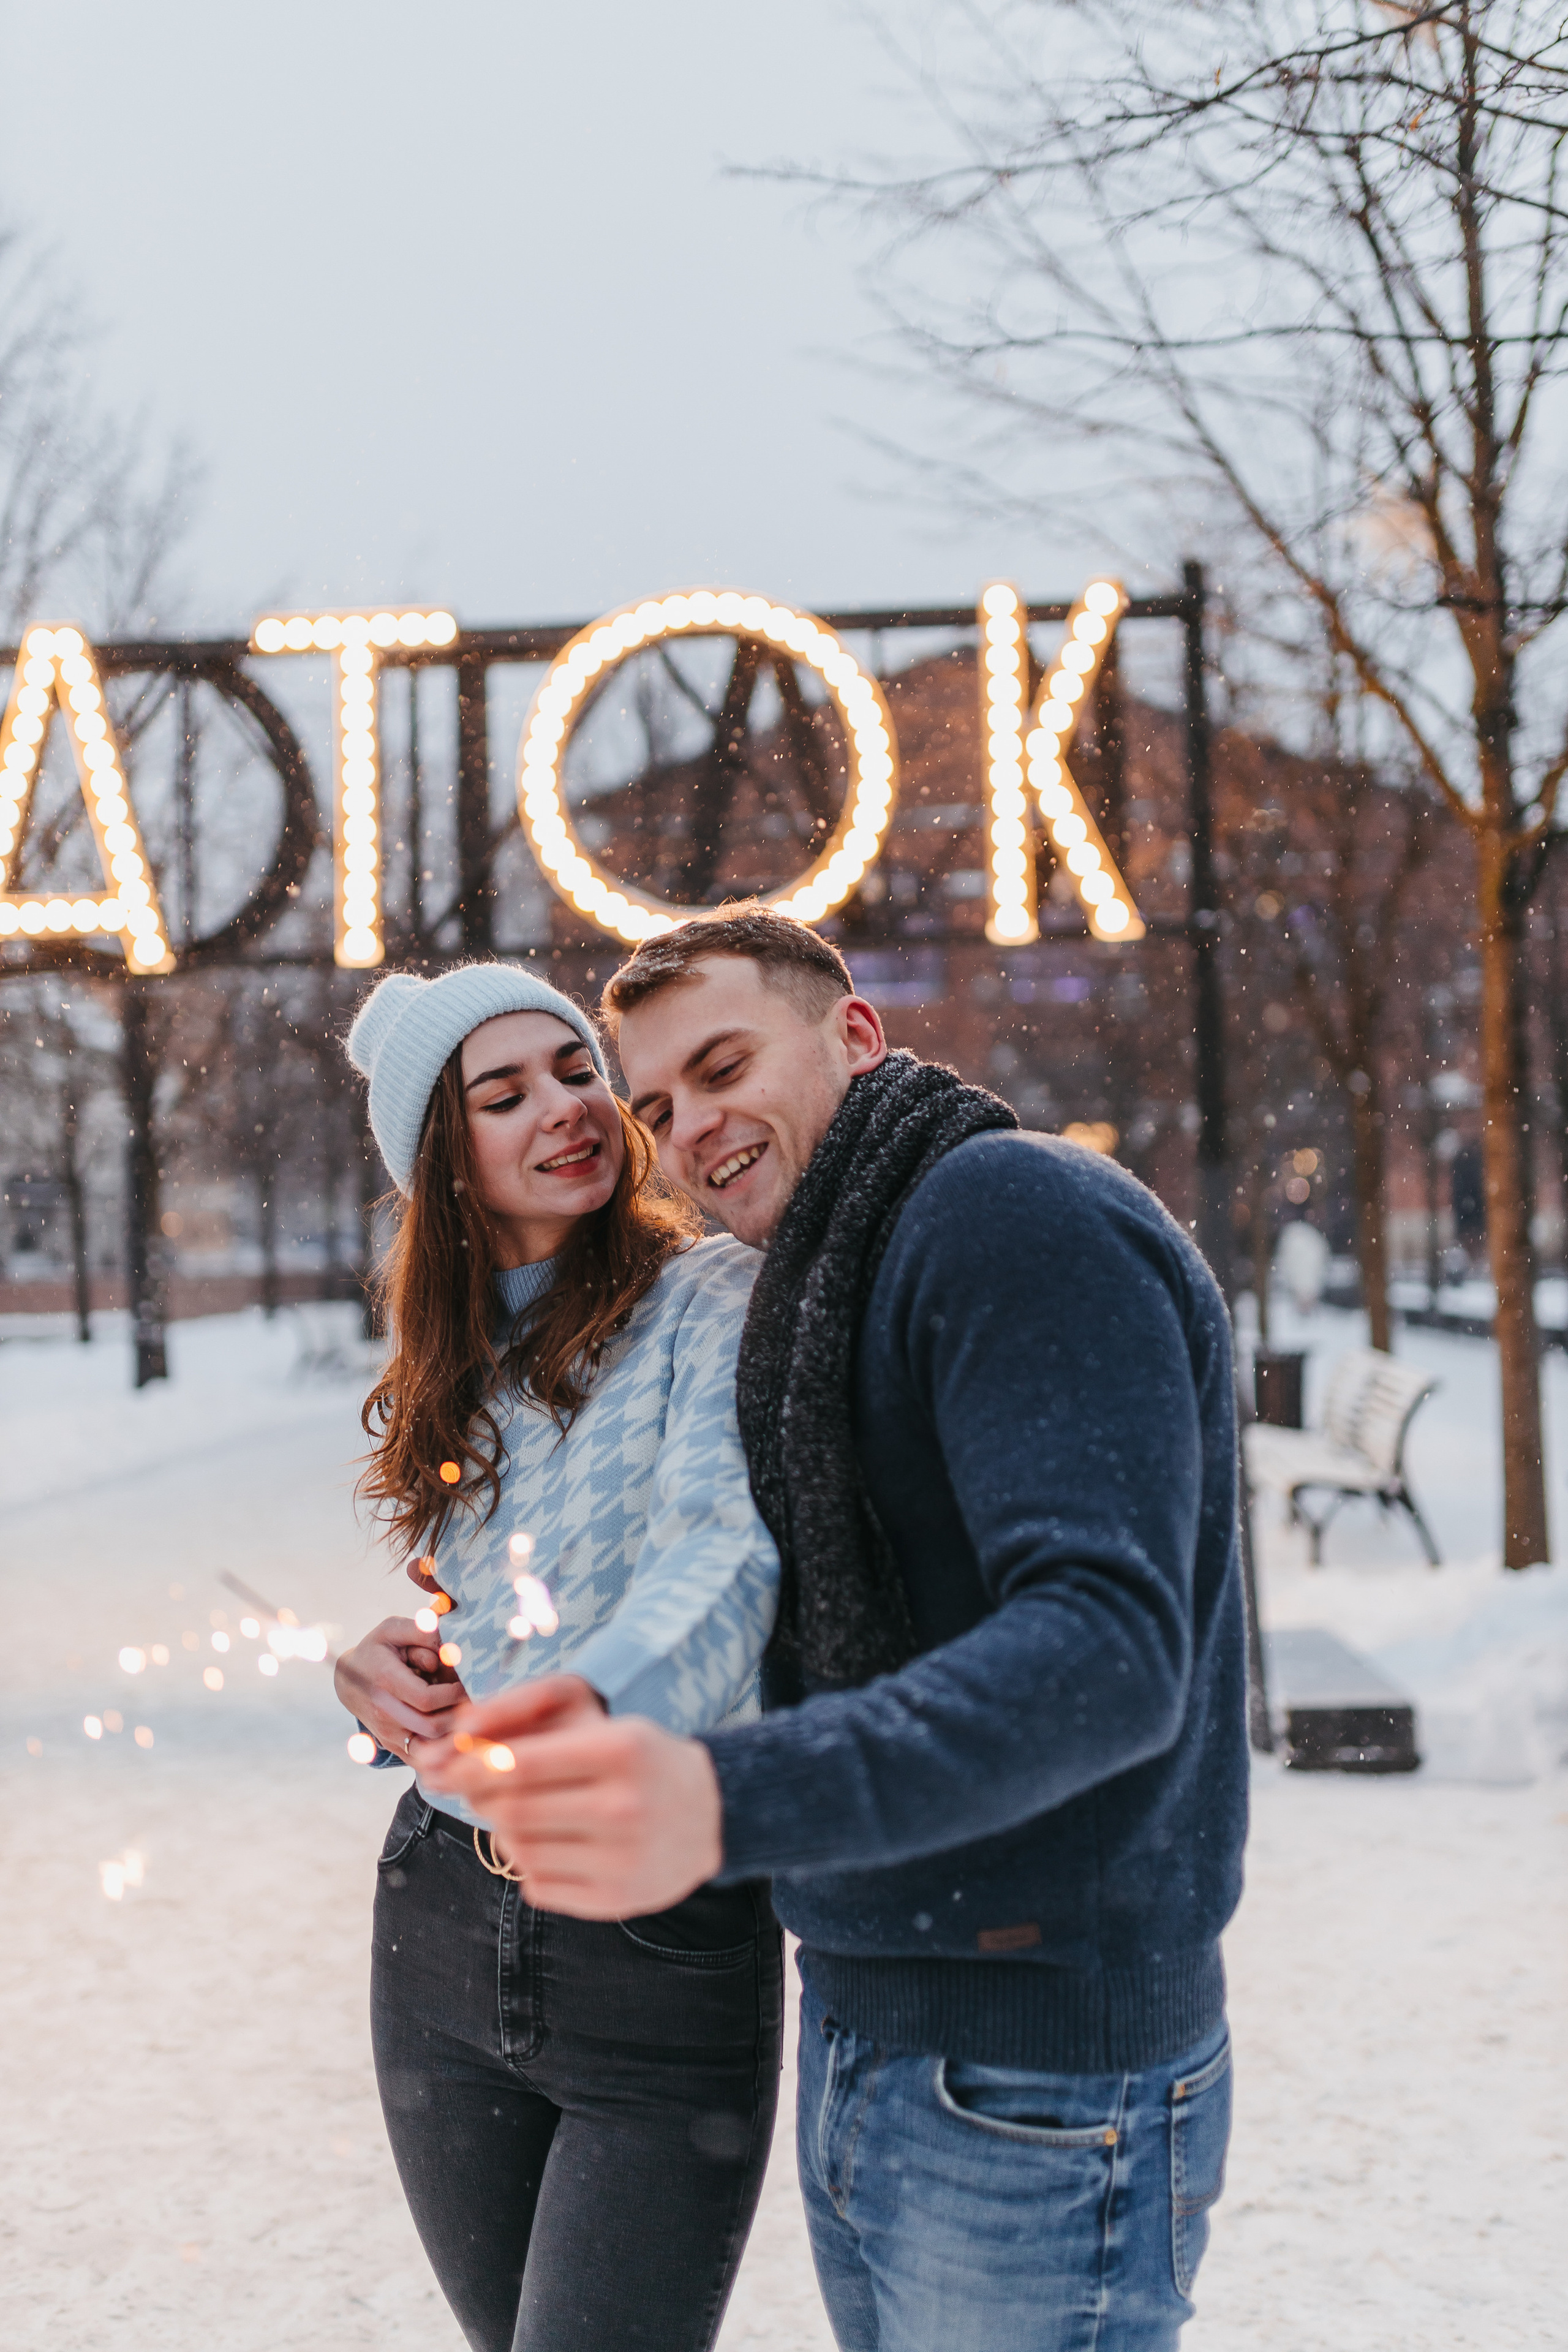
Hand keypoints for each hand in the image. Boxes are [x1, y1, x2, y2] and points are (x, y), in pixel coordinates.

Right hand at [333, 1616, 471, 1762]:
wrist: (348, 1681)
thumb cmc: (377, 1650)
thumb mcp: (393, 1629)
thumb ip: (421, 1631)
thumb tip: (448, 1648)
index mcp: (385, 1681)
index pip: (426, 1699)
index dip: (452, 1693)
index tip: (464, 1684)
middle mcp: (384, 1712)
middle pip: (432, 1726)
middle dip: (458, 1714)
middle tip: (470, 1701)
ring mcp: (386, 1733)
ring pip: (429, 1747)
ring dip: (453, 1732)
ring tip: (464, 1715)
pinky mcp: (391, 1746)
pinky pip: (421, 1757)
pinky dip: (440, 1750)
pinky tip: (453, 1732)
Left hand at [421, 1679, 721, 1916]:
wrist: (714, 1815)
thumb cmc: (646, 1764)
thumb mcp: (610, 1731)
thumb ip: (542, 1740)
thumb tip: (463, 1757)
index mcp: (622, 1751)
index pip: (522, 1762)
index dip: (474, 1765)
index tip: (454, 1766)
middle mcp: (624, 1806)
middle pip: (515, 1809)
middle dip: (480, 1800)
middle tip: (474, 1792)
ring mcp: (621, 1858)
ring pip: (521, 1850)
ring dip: (503, 1832)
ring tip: (515, 1818)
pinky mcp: (616, 1899)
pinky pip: (539, 1886)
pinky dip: (527, 1866)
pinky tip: (546, 1847)